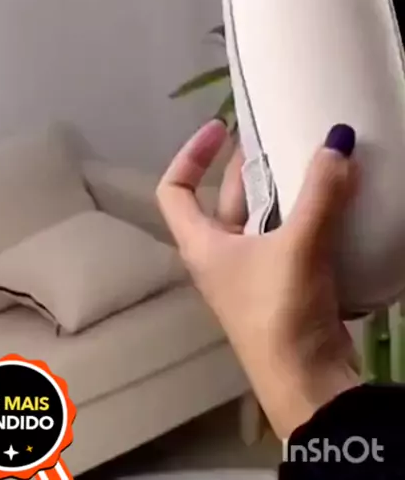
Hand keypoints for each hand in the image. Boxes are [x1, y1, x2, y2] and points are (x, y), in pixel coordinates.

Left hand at [156, 119, 361, 439]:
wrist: (306, 382)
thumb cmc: (279, 311)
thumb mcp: (298, 245)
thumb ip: (320, 192)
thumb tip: (337, 140)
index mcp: (202, 243)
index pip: (174, 190)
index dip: (190, 155)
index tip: (219, 128)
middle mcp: (220, 256)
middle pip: (225, 198)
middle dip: (249, 166)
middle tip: (277, 137)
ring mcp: (252, 274)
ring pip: (263, 218)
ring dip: (283, 191)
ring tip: (310, 162)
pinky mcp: (283, 287)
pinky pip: (290, 239)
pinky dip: (306, 217)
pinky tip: (334, 203)